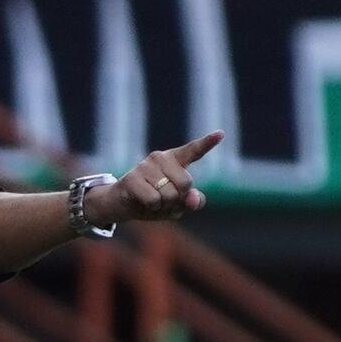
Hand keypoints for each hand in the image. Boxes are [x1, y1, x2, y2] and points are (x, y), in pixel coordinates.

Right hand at [96, 134, 221, 222]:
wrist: (120, 205)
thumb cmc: (153, 201)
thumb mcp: (178, 204)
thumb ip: (193, 201)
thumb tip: (193, 200)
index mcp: (174, 160)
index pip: (193, 151)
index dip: (207, 143)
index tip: (220, 134)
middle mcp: (160, 157)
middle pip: (186, 184)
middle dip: (177, 200)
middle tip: (163, 199)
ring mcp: (145, 166)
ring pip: (170, 194)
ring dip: (162, 205)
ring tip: (151, 200)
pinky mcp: (131, 177)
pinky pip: (154, 200)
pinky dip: (151, 208)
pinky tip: (141, 201)